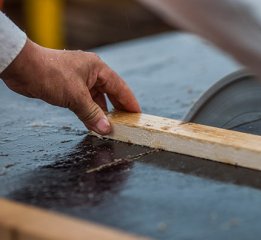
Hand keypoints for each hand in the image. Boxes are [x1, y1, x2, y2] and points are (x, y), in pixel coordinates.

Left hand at [0, 39, 140, 134]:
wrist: (21, 67)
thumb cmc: (49, 73)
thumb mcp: (75, 96)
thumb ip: (92, 114)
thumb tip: (106, 129)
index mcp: (97, 68)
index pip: (120, 87)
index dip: (130, 102)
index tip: (138, 115)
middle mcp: (91, 72)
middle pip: (110, 93)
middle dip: (118, 108)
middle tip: (127, 122)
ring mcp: (79, 80)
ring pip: (96, 99)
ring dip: (102, 113)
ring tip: (110, 127)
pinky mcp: (68, 87)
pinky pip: (84, 102)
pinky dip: (89, 112)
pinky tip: (92, 122)